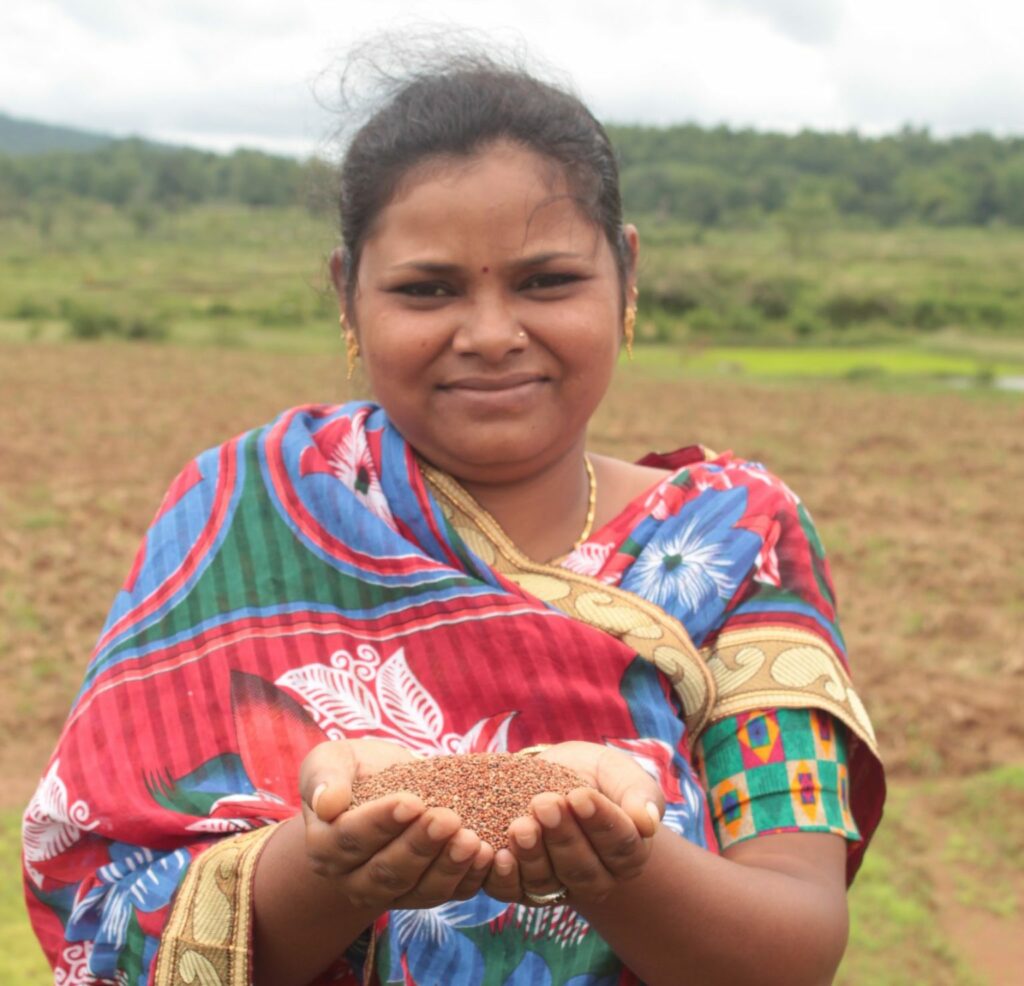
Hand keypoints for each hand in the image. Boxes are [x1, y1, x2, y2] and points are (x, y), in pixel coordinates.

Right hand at [299, 739, 493, 911]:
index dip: (381, 823)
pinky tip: (487, 856)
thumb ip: (324, 779)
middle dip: (420, 846)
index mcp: (325, 846)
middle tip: (448, 820)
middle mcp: (354, 879)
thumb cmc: (353, 771)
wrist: (380, 788)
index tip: (412, 802)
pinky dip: (469, 879)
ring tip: (472, 841)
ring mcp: (391, 893)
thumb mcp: (332, 761)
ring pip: (419, 891)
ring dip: (448, 867)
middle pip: (388, 871)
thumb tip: (327, 803)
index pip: (351, 839)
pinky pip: (447, 895)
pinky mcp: (424, 893)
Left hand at [483, 742, 663, 906]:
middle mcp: (596, 879)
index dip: (600, 822)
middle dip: (562, 836)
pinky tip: (498, 856)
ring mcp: (558, 886)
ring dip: (532, 854)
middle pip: (581, 868)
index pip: (619, 845)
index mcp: (628, 854)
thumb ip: (639, 793)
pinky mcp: (521, 886)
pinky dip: (503, 878)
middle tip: (545, 803)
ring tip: (520, 825)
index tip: (580, 796)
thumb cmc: (595, 775)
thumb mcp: (619, 772)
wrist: (553, 776)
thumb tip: (647, 822)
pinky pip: (512, 891)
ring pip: (547, 882)